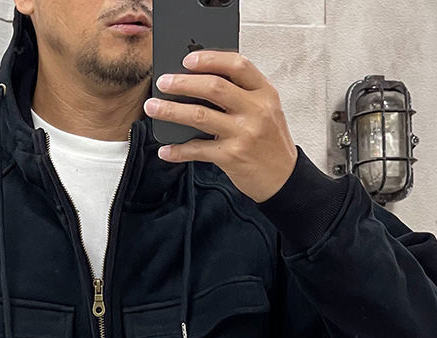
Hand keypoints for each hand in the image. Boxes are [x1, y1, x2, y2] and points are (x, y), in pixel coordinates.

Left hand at [142, 50, 297, 202]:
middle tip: (163, 83)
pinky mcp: (232, 157)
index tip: (188, 60)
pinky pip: (198, 150)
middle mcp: (256, 110)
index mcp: (264, 93)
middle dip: (182, 83)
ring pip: (200, 115)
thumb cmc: (270, 143)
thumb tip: (199, 83)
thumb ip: (241, 95)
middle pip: (213, 87)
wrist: (283, 178)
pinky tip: (166, 150)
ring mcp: (243, 133)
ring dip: (171, 111)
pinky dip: (178, 150)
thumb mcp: (265, 111)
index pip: (237, 65)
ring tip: (153, 108)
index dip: (210, 59)